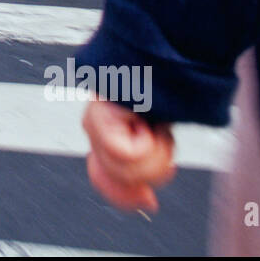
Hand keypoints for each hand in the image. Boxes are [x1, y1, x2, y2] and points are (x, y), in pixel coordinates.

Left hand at [83, 99, 176, 213]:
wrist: (164, 55)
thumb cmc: (166, 90)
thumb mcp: (158, 135)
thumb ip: (144, 165)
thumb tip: (146, 204)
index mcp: (104, 132)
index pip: (103, 180)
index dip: (125, 196)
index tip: (147, 201)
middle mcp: (93, 127)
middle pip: (122, 178)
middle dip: (151, 167)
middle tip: (160, 138)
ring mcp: (93, 122)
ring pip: (127, 169)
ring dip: (156, 152)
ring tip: (156, 124)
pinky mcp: (98, 119)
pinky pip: (127, 153)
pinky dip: (149, 141)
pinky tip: (149, 119)